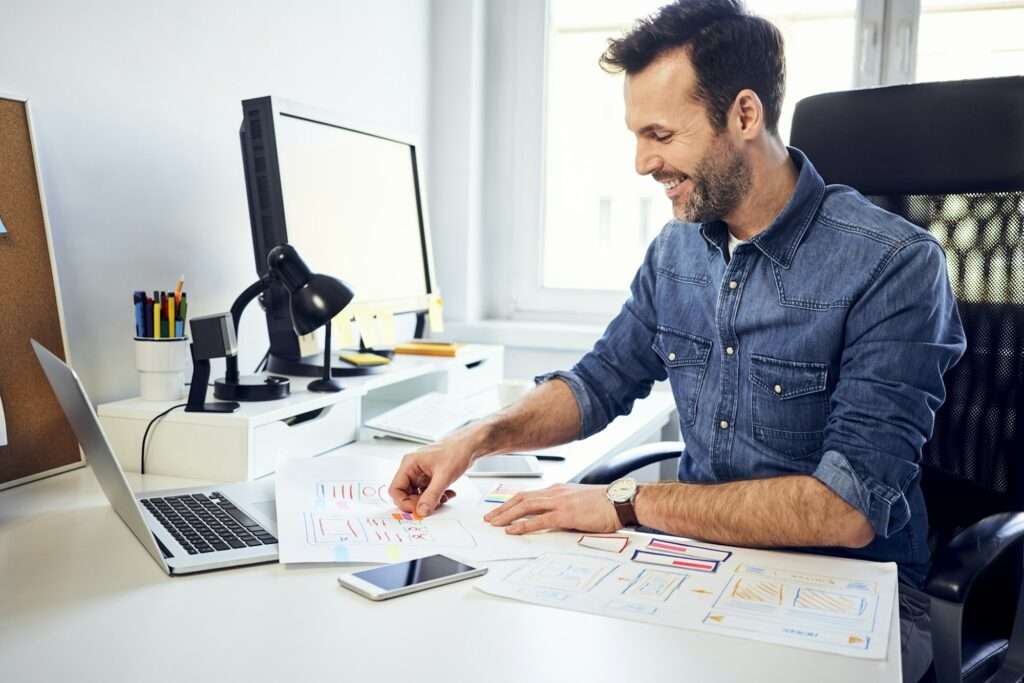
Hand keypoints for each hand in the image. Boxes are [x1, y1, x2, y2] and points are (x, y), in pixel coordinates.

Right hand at [388, 436, 476, 516]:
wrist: (469, 446)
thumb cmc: (456, 451)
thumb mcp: (443, 476)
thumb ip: (432, 495)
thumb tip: (421, 510)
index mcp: (409, 464)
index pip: (396, 489)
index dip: (404, 502)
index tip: (417, 509)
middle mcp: (412, 469)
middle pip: (406, 494)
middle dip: (419, 503)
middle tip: (432, 505)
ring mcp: (421, 473)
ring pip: (418, 495)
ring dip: (430, 501)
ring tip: (443, 498)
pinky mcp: (429, 477)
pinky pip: (427, 493)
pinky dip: (436, 497)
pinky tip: (447, 494)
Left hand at [483, 483, 620, 534]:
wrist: (622, 501)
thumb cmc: (606, 503)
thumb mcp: (580, 501)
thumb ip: (565, 506)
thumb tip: (553, 518)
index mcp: (558, 490)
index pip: (528, 494)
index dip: (511, 502)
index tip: (500, 510)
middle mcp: (555, 493)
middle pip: (521, 498)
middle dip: (503, 508)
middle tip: (489, 518)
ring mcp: (560, 503)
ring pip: (525, 507)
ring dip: (507, 515)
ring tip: (494, 523)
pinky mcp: (566, 515)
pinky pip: (539, 520)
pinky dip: (523, 525)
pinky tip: (513, 530)